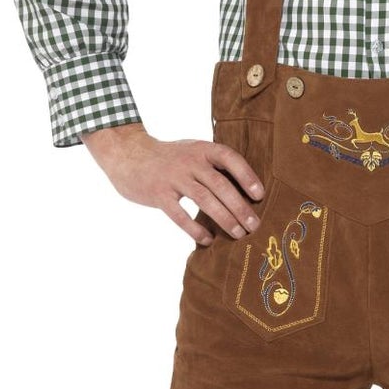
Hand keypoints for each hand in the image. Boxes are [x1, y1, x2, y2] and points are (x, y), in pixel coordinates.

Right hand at [81, 122, 265, 246]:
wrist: (128, 154)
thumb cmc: (169, 158)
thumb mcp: (192, 151)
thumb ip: (214, 165)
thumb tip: (245, 191)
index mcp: (201, 149)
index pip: (229, 158)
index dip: (247, 176)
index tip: (260, 195)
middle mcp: (189, 161)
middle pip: (220, 185)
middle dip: (240, 207)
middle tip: (254, 226)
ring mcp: (173, 177)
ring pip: (204, 200)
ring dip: (224, 219)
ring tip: (238, 234)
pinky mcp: (158, 194)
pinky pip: (179, 215)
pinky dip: (195, 229)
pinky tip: (207, 240)